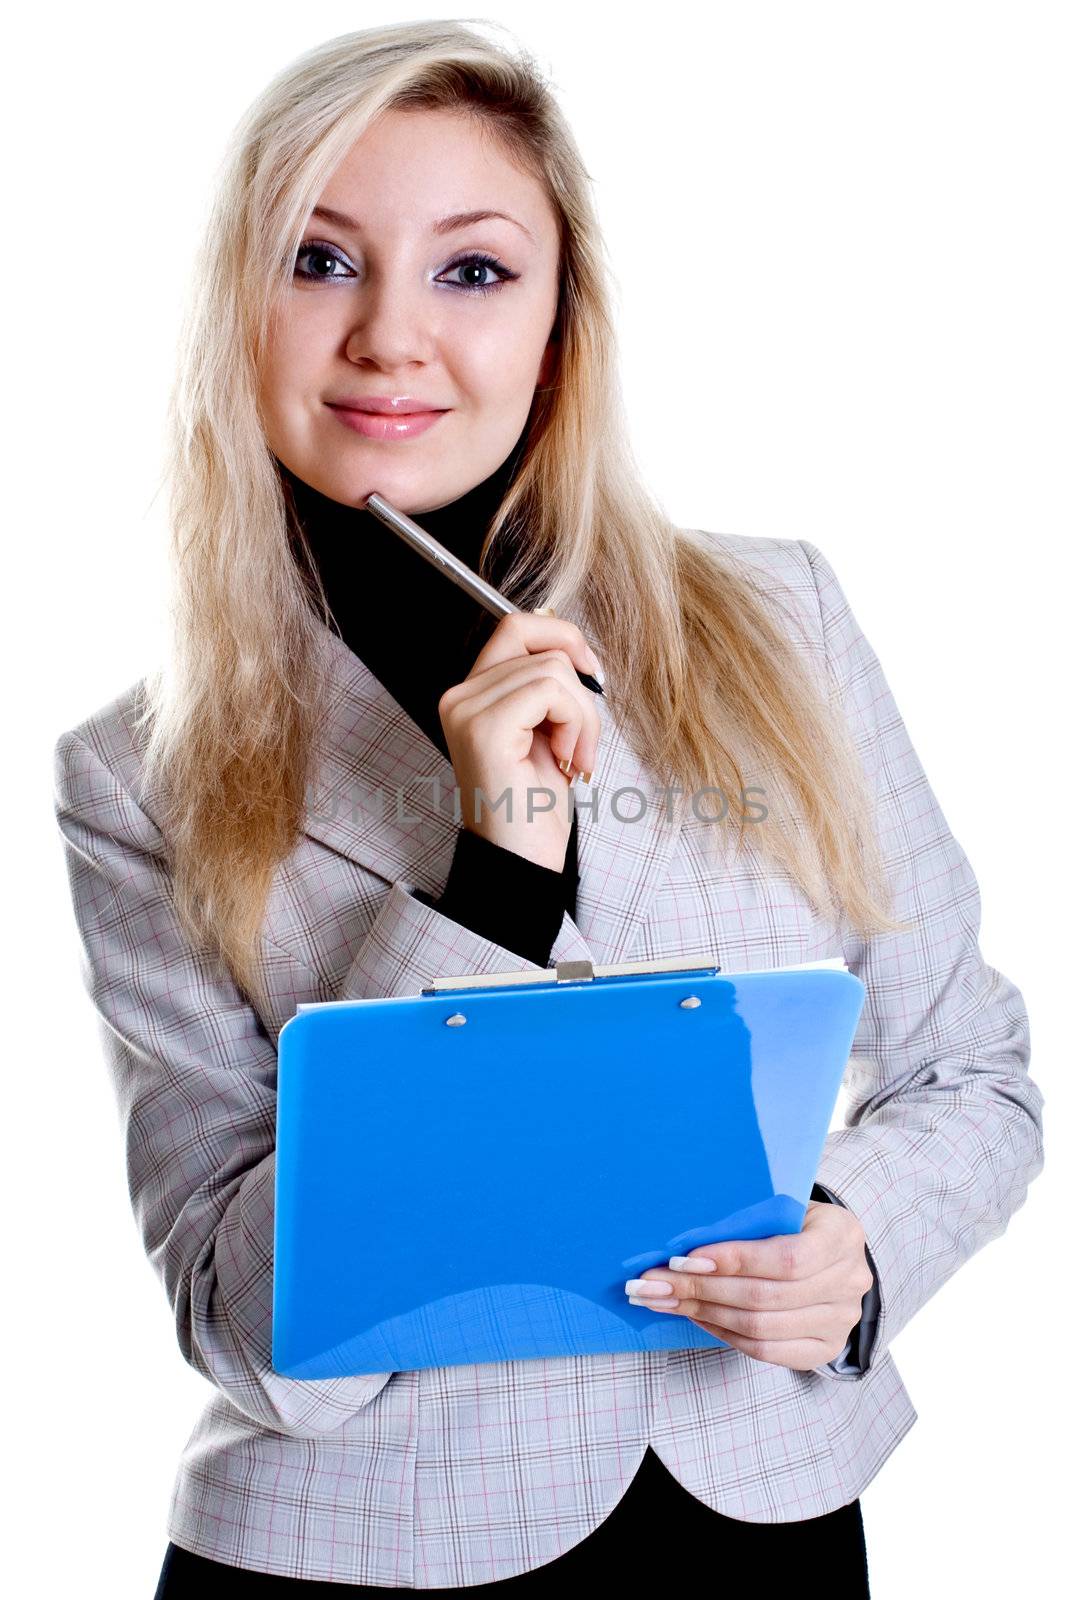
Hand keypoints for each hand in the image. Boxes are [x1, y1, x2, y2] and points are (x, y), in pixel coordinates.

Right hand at [437, 609, 603, 872]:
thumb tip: (572, 647)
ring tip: (574, 757)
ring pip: (552, 669)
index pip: (517, 627)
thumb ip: (546, 688)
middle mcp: (459, 697)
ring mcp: (466, 711)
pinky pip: (549, 690)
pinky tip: (567, 758)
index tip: (590, 673)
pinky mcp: (484, 729)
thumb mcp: (546, 732)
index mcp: (471, 695)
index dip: (562, 636)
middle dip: (581, 692)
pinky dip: (574, 722)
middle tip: (582, 742)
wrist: (522, 862)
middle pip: (541, 647)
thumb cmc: (535, 808)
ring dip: (582, 716)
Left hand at [624, 1199, 873, 1371]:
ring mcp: (840, 1320)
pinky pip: (765, 1350)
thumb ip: (747, 1219)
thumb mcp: (782, 1206)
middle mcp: (849, 1281)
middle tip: (651, 1284)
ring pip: (760, 1327)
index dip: (733, 1261)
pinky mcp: (824, 1348)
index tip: (681, 1258)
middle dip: (699, 1289)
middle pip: (765, 1297)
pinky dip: (722, 1333)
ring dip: (701, 1313)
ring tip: (661, 1300)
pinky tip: (694, 1315)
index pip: (787, 1258)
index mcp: (842, 1234)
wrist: (831, 1253)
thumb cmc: (795, 1221)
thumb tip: (681, 1238)